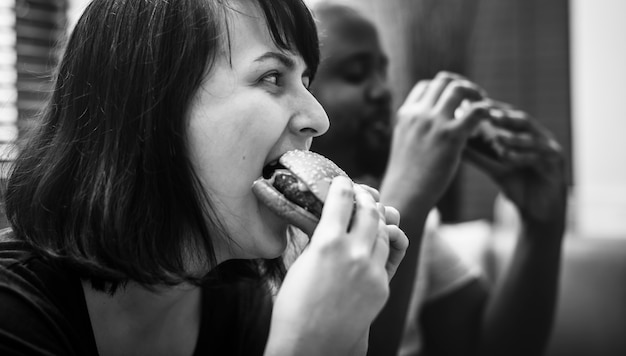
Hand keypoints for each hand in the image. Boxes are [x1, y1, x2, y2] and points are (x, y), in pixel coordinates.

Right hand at [266, 177, 407, 354]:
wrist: (311, 345)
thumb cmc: (294, 306)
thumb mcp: (302, 263)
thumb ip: (319, 238)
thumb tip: (329, 220)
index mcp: (327, 242)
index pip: (342, 199)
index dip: (343, 185)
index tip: (342, 181)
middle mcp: (354, 252)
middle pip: (370, 210)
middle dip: (366, 197)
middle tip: (361, 193)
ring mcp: (372, 270)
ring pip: (384, 232)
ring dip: (377, 220)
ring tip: (371, 215)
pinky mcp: (383, 286)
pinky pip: (387, 256)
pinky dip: (380, 245)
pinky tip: (374, 242)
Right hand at [381, 71, 489, 211]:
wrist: (406, 194)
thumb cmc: (407, 176)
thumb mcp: (404, 144)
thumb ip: (415, 128)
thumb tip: (429, 125)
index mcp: (406, 114)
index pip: (427, 85)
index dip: (444, 89)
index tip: (456, 101)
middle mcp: (419, 113)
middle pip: (444, 81)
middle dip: (463, 86)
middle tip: (475, 100)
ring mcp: (434, 123)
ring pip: (459, 89)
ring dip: (476, 94)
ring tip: (485, 107)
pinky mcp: (451, 137)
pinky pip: (476, 111)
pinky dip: (486, 111)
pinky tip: (490, 121)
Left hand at [465, 103, 567, 234]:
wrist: (539, 210)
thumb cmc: (517, 184)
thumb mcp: (495, 168)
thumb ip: (478, 155)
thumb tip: (454, 144)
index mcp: (525, 133)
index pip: (508, 115)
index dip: (492, 108)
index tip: (474, 105)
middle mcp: (539, 136)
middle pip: (522, 120)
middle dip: (505, 116)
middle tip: (487, 113)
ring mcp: (550, 148)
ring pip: (532, 138)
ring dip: (514, 137)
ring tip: (497, 137)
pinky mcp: (556, 163)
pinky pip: (538, 157)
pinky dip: (522, 156)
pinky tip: (507, 156)